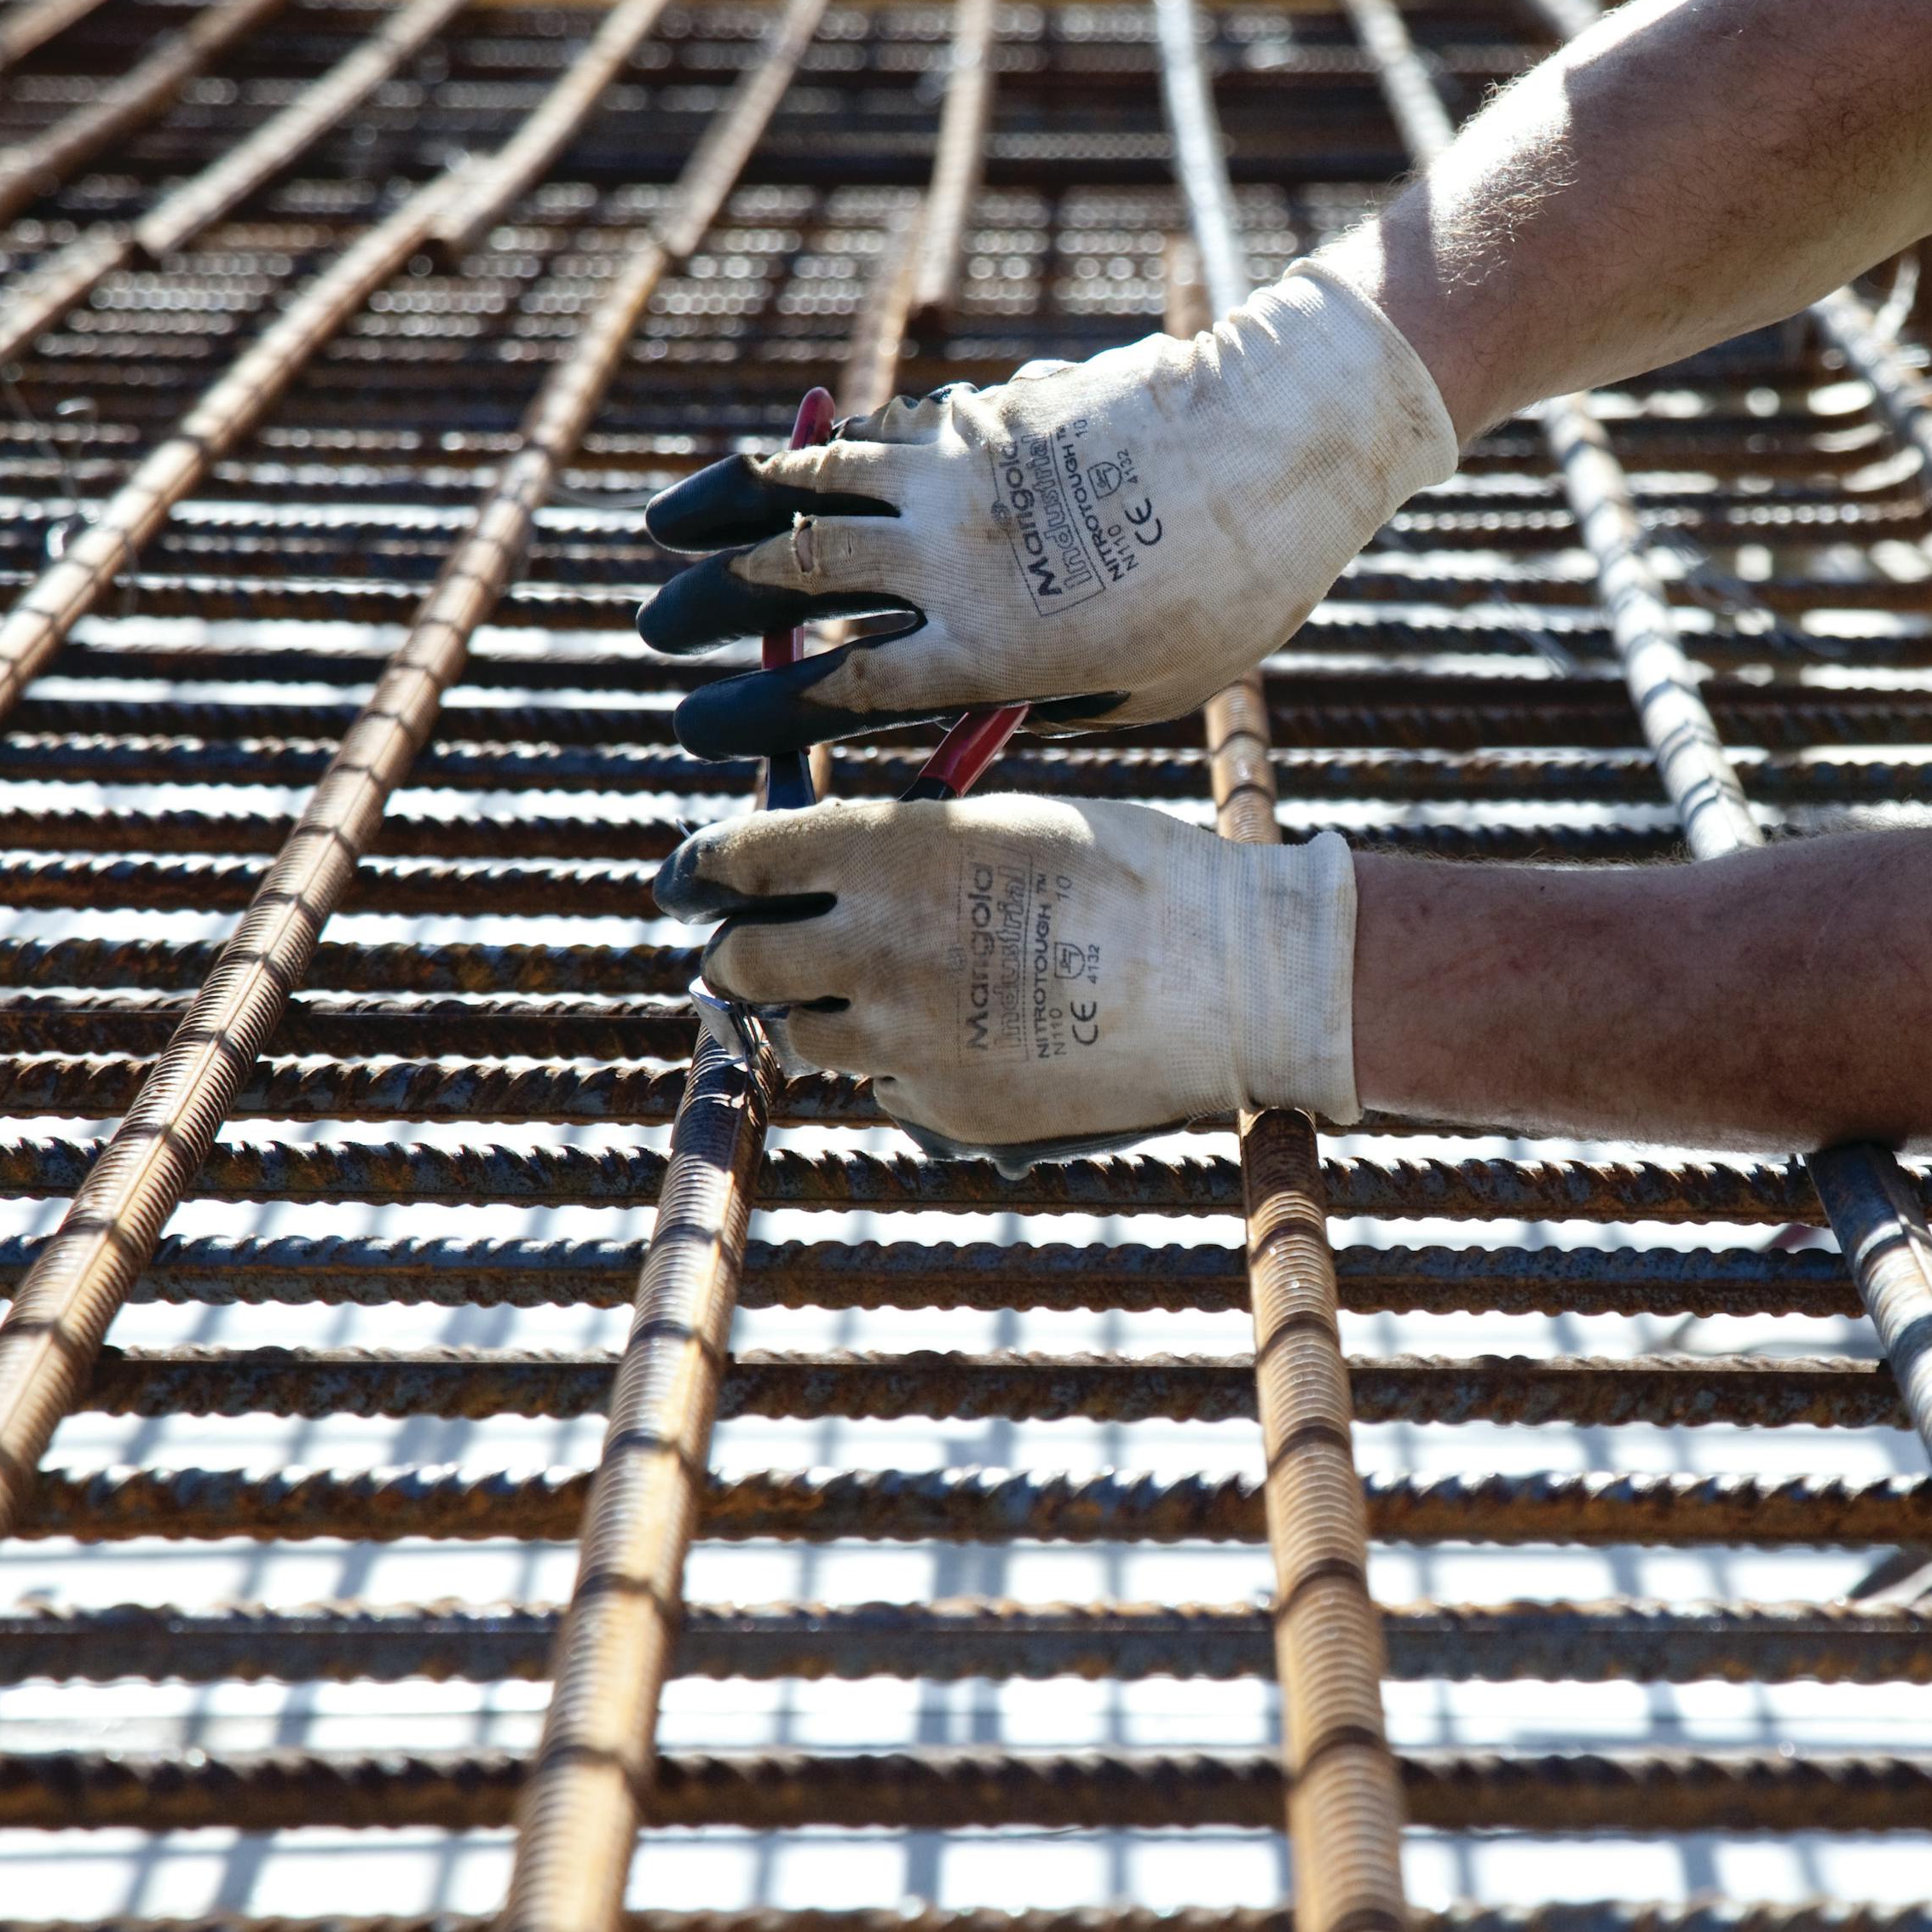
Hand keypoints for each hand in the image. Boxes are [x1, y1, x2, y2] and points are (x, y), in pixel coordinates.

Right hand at [635, 261, 1456, 750]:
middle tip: (655, 629)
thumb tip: (977, 719)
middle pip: (792, 582)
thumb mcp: (1151, 689)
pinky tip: (783, 467)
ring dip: (725, 508)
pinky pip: (876, 435)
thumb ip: (1048, 706)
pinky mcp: (986, 412)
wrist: (1285, 435)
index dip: (750, 714)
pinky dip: (816, 453)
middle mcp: (956, 559)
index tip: (695, 729)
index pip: (834, 692)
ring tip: (664, 530)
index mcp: (994, 651)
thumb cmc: (1240, 589)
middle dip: (709, 607)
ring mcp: (963, 474)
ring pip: (810, 488)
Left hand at [658, 793, 1360, 1171]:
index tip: (695, 884)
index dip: (702, 874)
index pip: (730, 863)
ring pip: (805, 1037)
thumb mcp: (1003, 824)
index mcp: (882, 852)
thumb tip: (817, 866)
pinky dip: (909, 1066)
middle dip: (744, 955)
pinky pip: (887, 1089)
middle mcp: (871, 948)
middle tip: (771, 949)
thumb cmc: (1131, 872)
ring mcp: (903, 1040)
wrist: (1235, 979)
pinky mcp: (944, 1108)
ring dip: (830, 1014)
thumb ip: (899, 848)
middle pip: (737, 967)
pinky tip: (984, 1036)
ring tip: (903, 988)